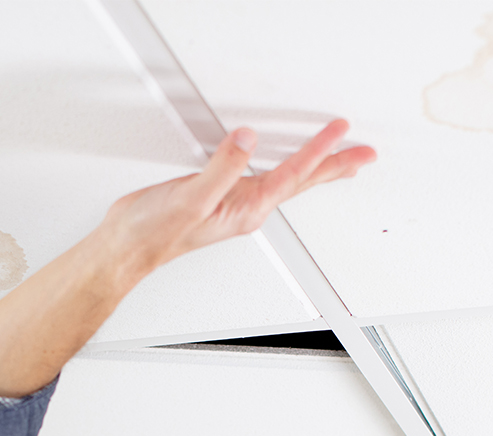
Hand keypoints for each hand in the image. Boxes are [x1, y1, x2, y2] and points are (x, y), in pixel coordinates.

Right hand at [101, 120, 375, 277]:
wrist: (127, 249)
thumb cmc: (154, 231)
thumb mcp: (191, 197)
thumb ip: (223, 167)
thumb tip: (247, 140)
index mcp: (245, 209)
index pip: (292, 173)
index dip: (318, 149)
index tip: (340, 129)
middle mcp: (245, 209)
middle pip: (301, 182)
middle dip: (335, 167)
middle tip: (366, 154)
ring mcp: (234, 205)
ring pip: (287, 182)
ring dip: (315, 170)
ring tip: (341, 163)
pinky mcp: (219, 198)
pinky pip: (264, 181)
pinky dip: (285, 171)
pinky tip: (286, 168)